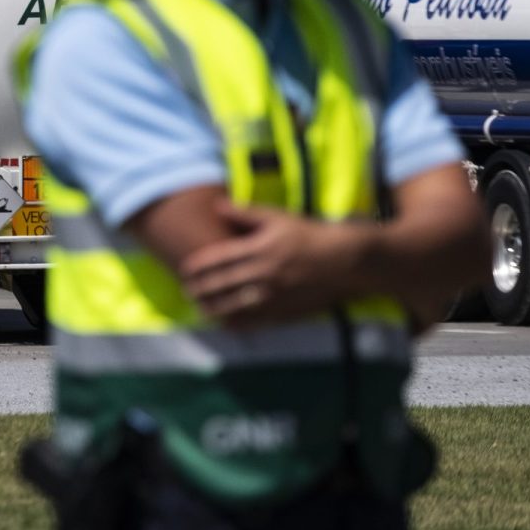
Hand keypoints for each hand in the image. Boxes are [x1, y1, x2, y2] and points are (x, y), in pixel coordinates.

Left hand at [177, 202, 374, 328]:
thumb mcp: (278, 217)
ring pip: (236, 306)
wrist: (345, 261)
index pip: (219, 259)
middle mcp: (263, 274)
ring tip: (200, 308)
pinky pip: (256, 321)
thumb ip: (245, 213)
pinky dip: (238, 324)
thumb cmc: (309, 234)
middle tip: (186, 291)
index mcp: (259, 249)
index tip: (184, 270)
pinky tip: (226, 324)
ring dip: (214, 308)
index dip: (198, 266)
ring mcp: (274, 296)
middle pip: (223, 285)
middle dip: (201, 290)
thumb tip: (217, 205)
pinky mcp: (285, 311)